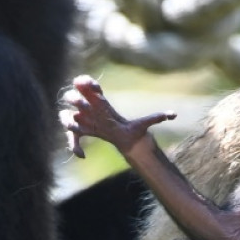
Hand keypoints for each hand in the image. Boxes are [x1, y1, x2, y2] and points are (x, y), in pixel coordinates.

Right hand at [59, 75, 175, 157]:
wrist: (126, 139)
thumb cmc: (134, 130)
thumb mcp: (144, 125)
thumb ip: (156, 118)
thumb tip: (174, 115)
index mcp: (104, 105)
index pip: (91, 88)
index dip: (86, 83)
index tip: (89, 84)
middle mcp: (91, 111)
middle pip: (74, 97)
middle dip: (73, 99)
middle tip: (79, 103)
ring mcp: (84, 121)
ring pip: (66, 115)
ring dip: (67, 120)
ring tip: (76, 126)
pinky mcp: (82, 134)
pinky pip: (71, 138)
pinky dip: (74, 147)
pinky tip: (82, 156)